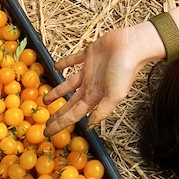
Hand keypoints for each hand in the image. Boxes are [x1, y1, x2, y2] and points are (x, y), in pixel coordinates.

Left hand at [43, 23, 163, 135]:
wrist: (132, 46)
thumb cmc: (125, 71)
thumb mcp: (114, 96)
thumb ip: (102, 111)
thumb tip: (90, 126)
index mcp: (95, 96)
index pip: (74, 114)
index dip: (61, 123)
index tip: (49, 132)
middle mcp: (91, 85)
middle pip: (70, 103)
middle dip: (58, 114)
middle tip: (45, 122)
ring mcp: (89, 71)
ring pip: (68, 84)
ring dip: (57, 92)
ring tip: (46, 99)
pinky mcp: (89, 55)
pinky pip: (73, 60)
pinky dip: (64, 63)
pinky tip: (56, 67)